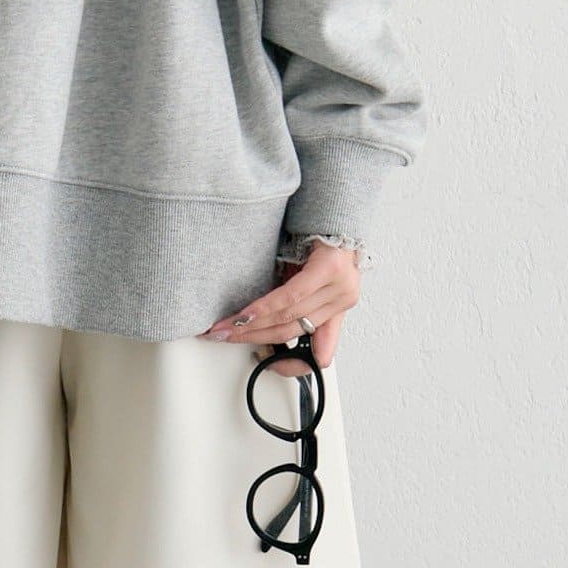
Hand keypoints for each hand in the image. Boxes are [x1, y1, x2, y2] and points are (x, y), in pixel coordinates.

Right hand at [200, 243, 360, 375]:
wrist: (331, 202)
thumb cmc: (318, 239)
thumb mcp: (309, 278)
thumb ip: (298, 308)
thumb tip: (284, 341)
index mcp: (339, 306)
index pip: (321, 352)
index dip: (292, 364)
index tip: (267, 363)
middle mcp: (343, 298)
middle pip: (291, 330)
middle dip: (252, 338)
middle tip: (224, 338)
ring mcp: (340, 285)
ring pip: (288, 317)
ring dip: (251, 325)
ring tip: (226, 328)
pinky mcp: (330, 268)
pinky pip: (291, 296)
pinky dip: (264, 307)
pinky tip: (246, 314)